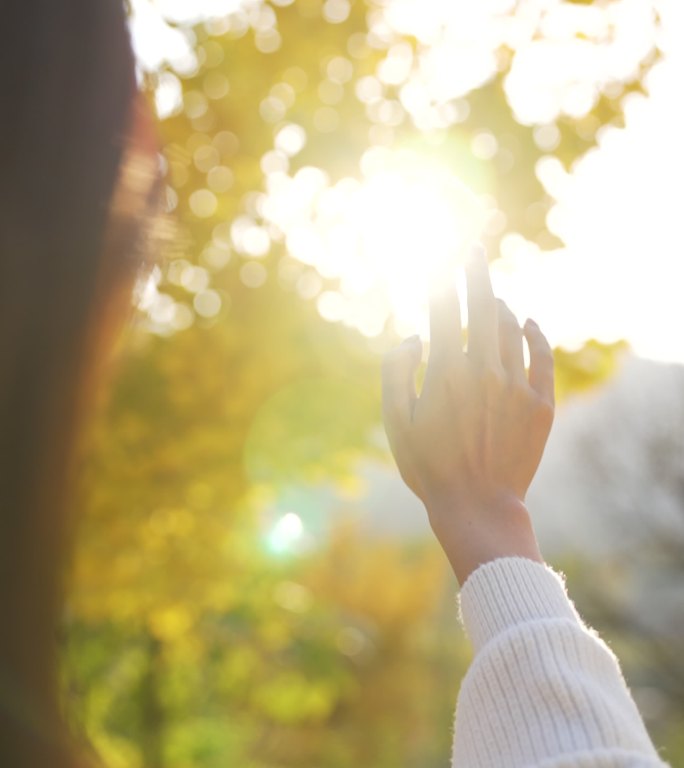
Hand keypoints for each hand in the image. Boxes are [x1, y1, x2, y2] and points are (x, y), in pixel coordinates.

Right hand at [382, 245, 554, 583]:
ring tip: (492, 296)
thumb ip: (396, 370)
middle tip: (474, 249)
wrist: (478, 507)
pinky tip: (530, 321)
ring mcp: (516, 385)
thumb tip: (416, 336)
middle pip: (482, 307)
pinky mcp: (540, 404)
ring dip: (500, 305)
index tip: (439, 263)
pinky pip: (542, 356)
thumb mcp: (395, 420)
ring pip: (511, 328)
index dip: (440, 282)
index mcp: (446, 371)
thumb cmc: (428, 466)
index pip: (443, 310)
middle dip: (476, 273)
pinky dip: (536, 334)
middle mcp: (484, 370)